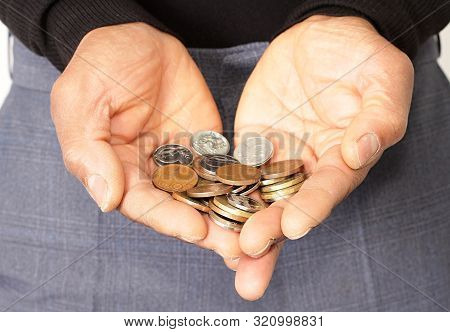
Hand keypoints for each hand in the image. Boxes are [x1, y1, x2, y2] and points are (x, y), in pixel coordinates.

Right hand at [51, 23, 241, 267]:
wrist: (140, 41)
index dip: (168, 219)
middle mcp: (151, 174)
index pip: (142, 205)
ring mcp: (182, 162)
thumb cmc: (101, 65)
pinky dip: (241, 188)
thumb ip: (87, 150)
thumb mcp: (80, 101)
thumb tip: (106, 200)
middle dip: (207, 230)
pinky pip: (225, 170)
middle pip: (179, 209)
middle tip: (237, 248)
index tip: (196, 229)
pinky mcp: (206, 147)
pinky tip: (261, 201)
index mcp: (117, 171)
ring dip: (228, 217)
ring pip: (205, 197)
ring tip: (255, 235)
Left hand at [233, 16, 413, 298]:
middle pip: (289, 205)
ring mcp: (277, 157)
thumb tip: (360, 152)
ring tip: (227, 254)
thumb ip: (379, 118)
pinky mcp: (250, 143)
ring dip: (241, 224)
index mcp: (343, 159)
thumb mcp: (383, 79)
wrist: (320, 38)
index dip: (312, 208)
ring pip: (258, 196)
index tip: (294, 227)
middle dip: (270, 231)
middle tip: (248, 250)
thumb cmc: (360, 58)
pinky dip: (219, 189)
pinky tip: (203, 208)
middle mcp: (308, 167)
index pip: (328, 189)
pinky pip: (233, 168)